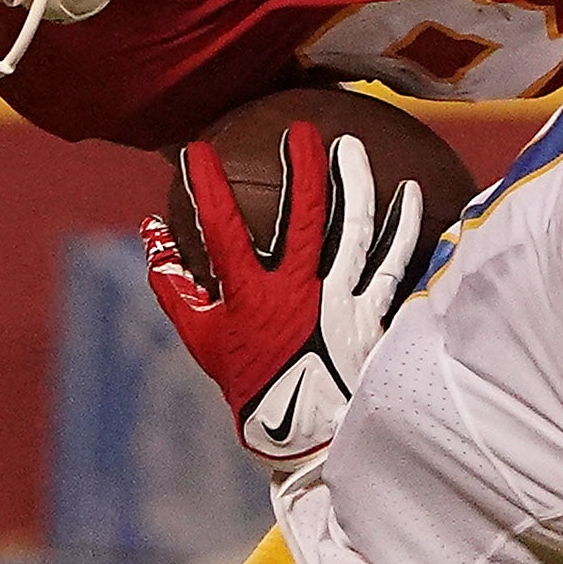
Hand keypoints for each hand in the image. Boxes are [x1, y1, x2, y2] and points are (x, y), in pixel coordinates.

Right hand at [143, 131, 430, 466]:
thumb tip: (151, 233)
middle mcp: (298, 295)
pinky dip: (404, 227)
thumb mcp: (201, 338)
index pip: (223, 232)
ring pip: (353, 234)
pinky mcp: (372, 316)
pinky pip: (392, 264)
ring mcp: (339, 304)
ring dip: (355, 186)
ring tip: (351, 145)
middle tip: (301, 129)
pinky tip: (411, 191)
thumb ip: (174, 285)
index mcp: (251, 298)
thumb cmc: (250, 383)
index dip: (207, 190)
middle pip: (304, 220)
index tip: (196, 150)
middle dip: (303, 169)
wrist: (307, 435)